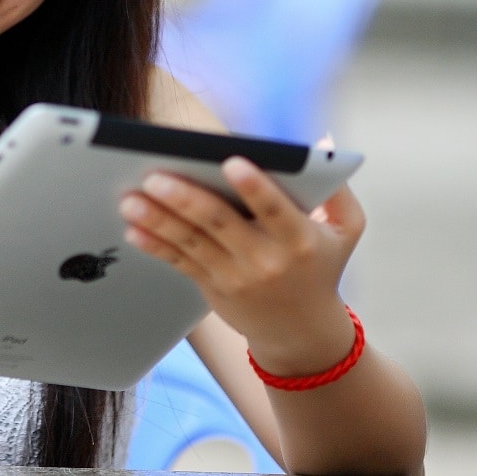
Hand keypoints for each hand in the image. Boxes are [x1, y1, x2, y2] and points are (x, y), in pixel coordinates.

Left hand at [118, 156, 364, 373]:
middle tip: (155, 176)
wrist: (302, 331)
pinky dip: (155, 245)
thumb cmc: (321, 265)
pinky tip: (132, 229)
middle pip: (220, 223)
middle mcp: (266, 259)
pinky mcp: (212, 286)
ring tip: (130, 199)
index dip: (255, 187)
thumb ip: (337, 188)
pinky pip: (179, 262)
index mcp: (300, 238)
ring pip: (192, 242)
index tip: (231, 162)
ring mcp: (235, 275)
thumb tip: (322, 145)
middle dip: (185, 199)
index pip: (275, 209)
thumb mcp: (347, 229)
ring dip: (158, 220)